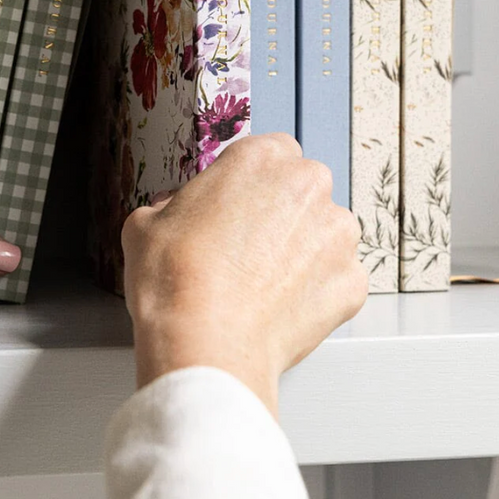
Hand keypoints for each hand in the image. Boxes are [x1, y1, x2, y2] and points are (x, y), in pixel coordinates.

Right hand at [122, 134, 367, 414]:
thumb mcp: (146, 222)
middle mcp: (308, 185)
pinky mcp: (352, 282)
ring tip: (263, 281)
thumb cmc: (176, 282)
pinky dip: (317, 292)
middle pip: (302, 189)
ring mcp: (337, 234)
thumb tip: (177, 212)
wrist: (203, 345)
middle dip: (281, 212)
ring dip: (303, 249)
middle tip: (247, 246)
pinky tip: (281, 306)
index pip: (269, 153)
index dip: (250, 183)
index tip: (237, 205)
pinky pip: (338, 279)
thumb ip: (173, 204)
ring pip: (325, 232)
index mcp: (261, 157)